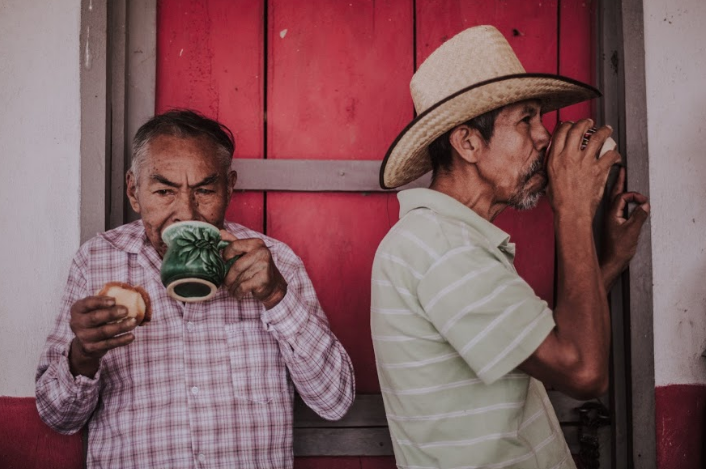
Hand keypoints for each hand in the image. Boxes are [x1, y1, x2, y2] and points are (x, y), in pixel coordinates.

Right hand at [69, 296, 136, 376]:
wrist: (84, 342)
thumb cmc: (95, 317)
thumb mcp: (95, 308)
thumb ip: (106, 301)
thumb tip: (131, 293)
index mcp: (77, 309)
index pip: (87, 303)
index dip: (100, 302)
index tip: (114, 300)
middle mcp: (77, 323)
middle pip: (95, 318)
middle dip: (111, 314)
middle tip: (126, 310)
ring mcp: (83, 337)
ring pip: (104, 332)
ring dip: (120, 326)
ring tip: (133, 322)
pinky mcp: (91, 348)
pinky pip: (109, 344)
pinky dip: (121, 340)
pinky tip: (131, 336)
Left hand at [220, 231, 287, 308]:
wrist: (274, 285)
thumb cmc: (257, 268)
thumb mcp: (247, 253)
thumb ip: (234, 242)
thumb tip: (220, 232)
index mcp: (256, 243)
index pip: (234, 246)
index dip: (226, 256)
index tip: (226, 262)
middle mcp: (262, 252)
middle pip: (235, 265)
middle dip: (228, 277)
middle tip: (226, 282)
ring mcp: (264, 265)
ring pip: (238, 278)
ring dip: (232, 286)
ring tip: (232, 288)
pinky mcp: (264, 279)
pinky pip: (242, 287)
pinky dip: (237, 292)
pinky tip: (238, 293)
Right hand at [546, 119, 621, 218]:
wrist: (572, 212)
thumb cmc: (561, 200)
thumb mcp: (549, 179)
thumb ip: (553, 165)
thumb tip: (557, 158)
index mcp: (555, 159)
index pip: (561, 132)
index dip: (567, 124)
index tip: (571, 124)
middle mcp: (570, 157)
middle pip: (578, 129)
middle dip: (585, 122)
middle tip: (590, 123)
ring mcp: (585, 162)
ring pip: (597, 137)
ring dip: (604, 131)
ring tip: (607, 130)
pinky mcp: (598, 170)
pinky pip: (611, 155)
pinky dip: (615, 153)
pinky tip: (615, 154)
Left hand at [600, 167, 649, 287]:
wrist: (610, 262)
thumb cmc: (618, 250)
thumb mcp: (633, 231)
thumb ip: (639, 216)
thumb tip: (645, 205)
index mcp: (611, 213)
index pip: (621, 196)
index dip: (634, 195)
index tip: (644, 201)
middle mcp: (607, 214)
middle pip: (613, 193)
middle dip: (619, 181)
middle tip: (622, 169)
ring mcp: (608, 219)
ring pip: (612, 199)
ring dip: (618, 188)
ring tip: (621, 178)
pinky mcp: (610, 224)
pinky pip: (614, 206)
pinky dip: (619, 199)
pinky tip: (622, 199)